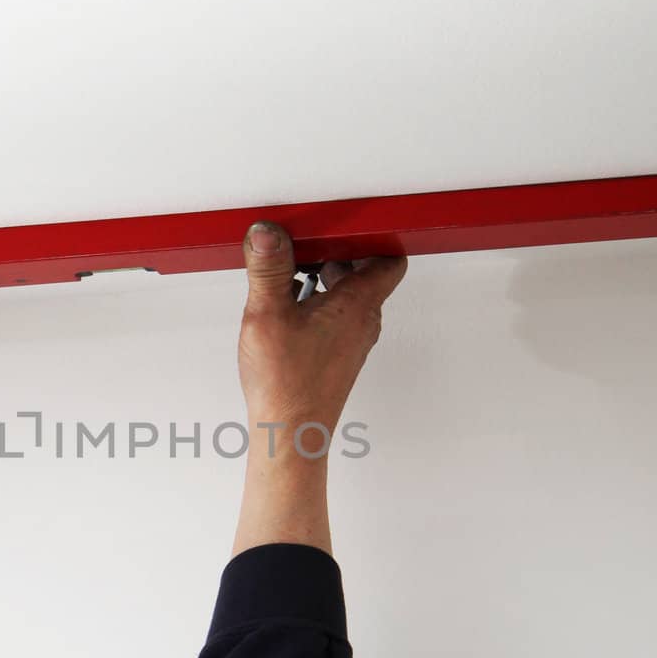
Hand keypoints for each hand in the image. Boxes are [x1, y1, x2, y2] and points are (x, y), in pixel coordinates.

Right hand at [236, 223, 406, 435]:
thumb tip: (267, 233)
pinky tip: (283, 310)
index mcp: (357, 304)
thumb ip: (269, 268)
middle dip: (334, 253)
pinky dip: (314, 304)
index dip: (372, 237)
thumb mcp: (268, 313)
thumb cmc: (287, 384)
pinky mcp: (335, 356)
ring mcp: (350, 341)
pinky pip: (333, 317)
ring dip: (321, 279)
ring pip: (346, 296)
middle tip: (304, 243)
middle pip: (362, 273)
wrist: (291, 433)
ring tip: (287, 275)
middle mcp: (361, 322)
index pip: (389, 259)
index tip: (345, 224)